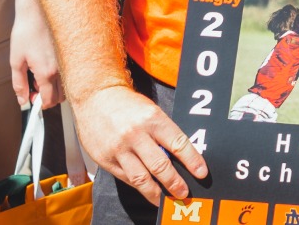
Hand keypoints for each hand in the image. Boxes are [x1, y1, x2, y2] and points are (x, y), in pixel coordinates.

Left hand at [8, 5, 63, 108]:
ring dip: (56, 87)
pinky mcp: (73, 53)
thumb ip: (19, 84)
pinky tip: (51, 66)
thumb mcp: (16, 61)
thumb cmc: (26, 33)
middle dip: (48, 97)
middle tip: (35, 88)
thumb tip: (22, 99)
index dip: (39, 104)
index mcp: (46, 72)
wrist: (39, 11)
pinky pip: (71, 73)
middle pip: (60, 96)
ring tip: (42, 75)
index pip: (48, 100)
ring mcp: (69, 61)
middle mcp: (62, 69)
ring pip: (67, 85)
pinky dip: (62, 76)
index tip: (31, 99)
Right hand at [74, 83, 207, 200]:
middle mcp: (136, 135)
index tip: (201, 173)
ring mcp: (119, 149)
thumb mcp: (152, 112)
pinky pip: (125, 178)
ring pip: (141, 178)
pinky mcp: (105, 160)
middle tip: (184, 193)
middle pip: (160, 165)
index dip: (192, 161)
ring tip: (165, 200)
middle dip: (174, 182)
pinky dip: (138, 186)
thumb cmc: (129, 105)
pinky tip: (147, 191)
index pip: (178, 143)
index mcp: (153, 120)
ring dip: (155, 192)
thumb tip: (180, 156)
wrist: (96, 98)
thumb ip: (164, 133)